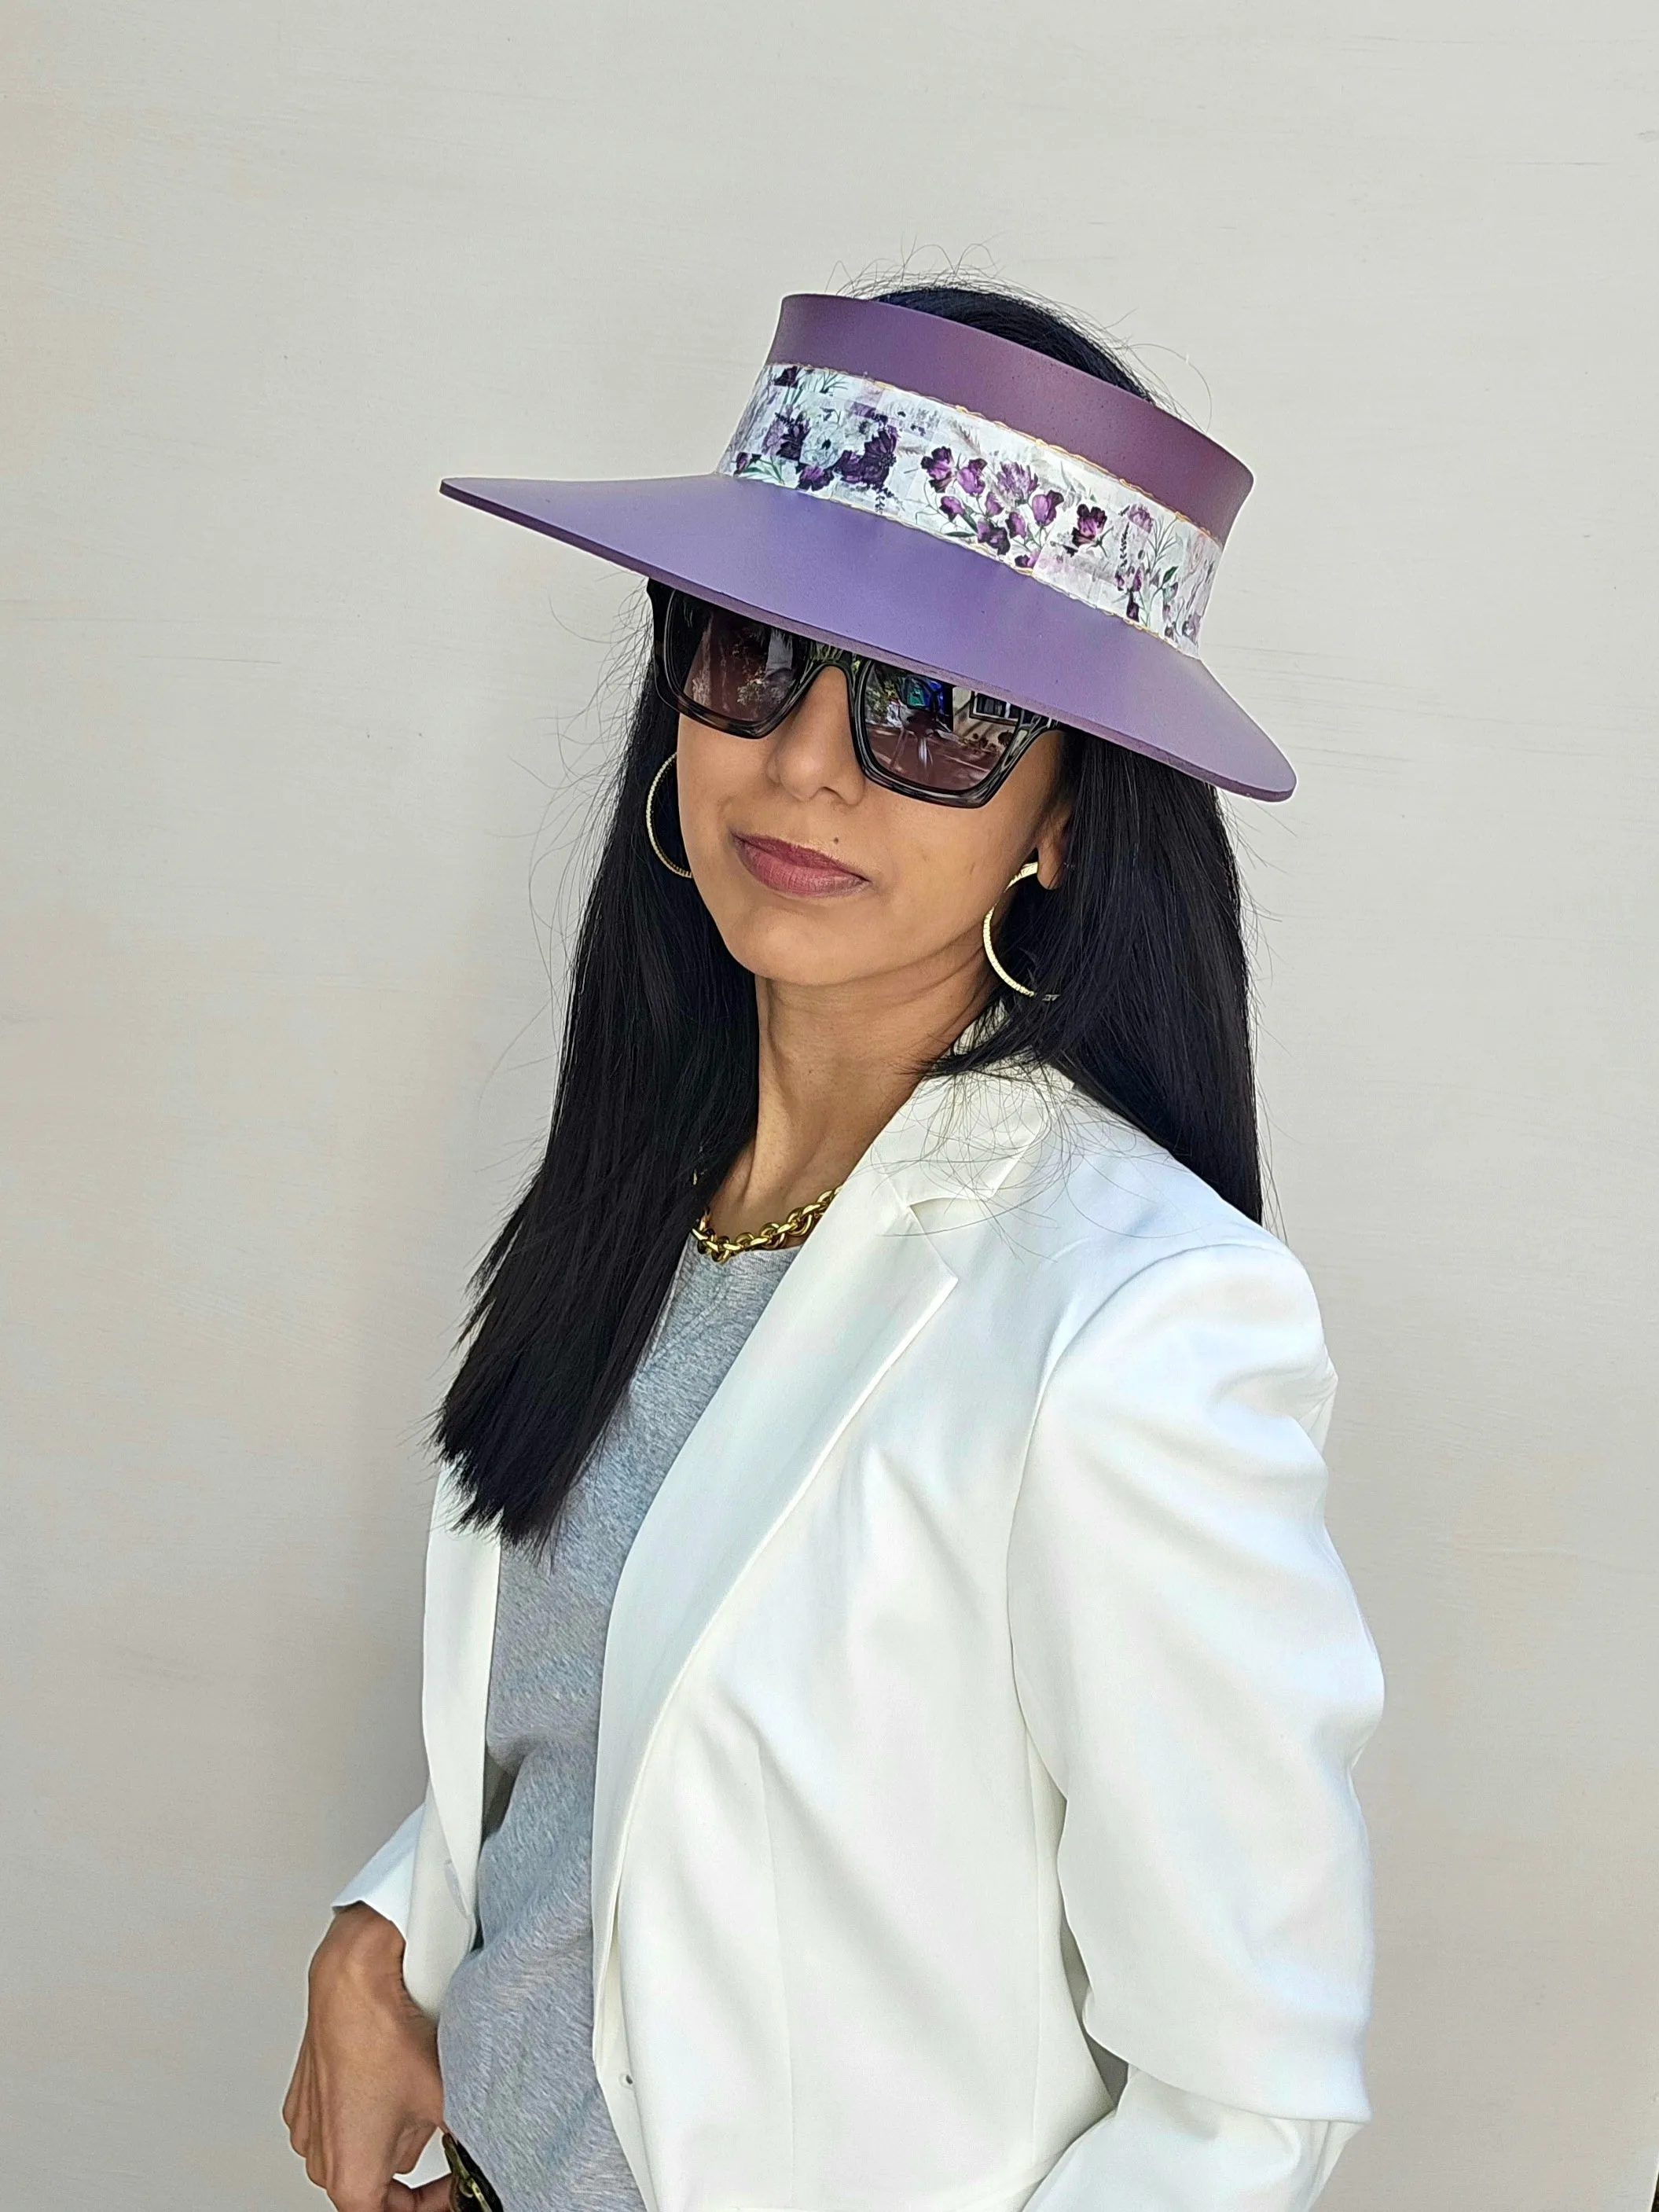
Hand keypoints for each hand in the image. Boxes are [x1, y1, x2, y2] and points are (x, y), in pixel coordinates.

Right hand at [284, 1902, 452, 2210]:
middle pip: (377, 2186)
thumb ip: (465, 2145)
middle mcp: (320, 2158)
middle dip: (413, 2163)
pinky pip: (340, 2121)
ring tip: (415, 2093)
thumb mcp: (444, 2099)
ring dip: (390, 2134)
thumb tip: (482, 2158)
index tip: (454, 2188)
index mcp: (351, 2176)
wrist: (352, 1981)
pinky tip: (389, 2077)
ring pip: (359, 2150)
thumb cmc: (386, 2036)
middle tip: (444, 2131)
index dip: (433, 2204)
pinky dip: (367, 2107)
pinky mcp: (304, 2098)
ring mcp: (308, 2127)